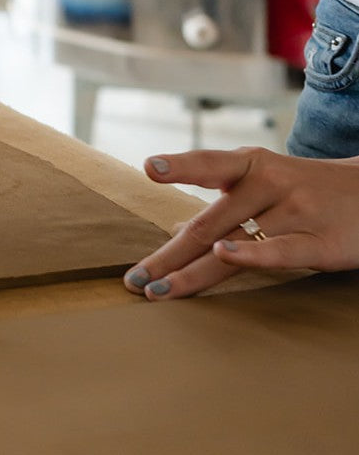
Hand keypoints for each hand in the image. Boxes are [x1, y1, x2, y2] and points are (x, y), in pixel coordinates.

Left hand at [123, 146, 358, 298]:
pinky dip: (251, 254)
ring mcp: (296, 212)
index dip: (180, 166)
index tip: (149, 168)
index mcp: (252, 165)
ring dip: (192, 272)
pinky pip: (279, 250)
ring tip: (158, 290)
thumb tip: (174, 229)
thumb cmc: (307, 191)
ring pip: (234, 242)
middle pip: (209, 222)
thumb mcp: (266, 184)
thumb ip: (222, 203)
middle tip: (134, 279)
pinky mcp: (320, 242)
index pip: (210, 163)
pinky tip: (223, 257)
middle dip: (168, 255)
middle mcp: (271, 183)